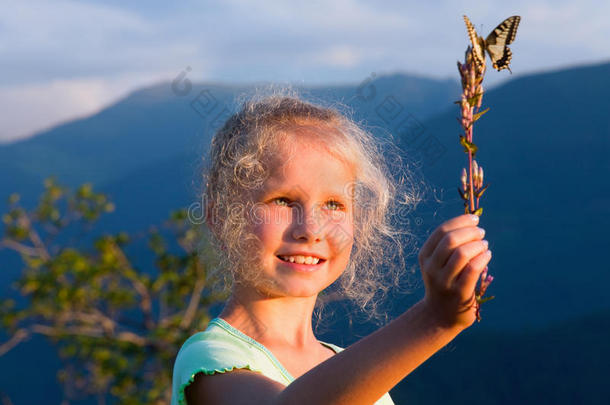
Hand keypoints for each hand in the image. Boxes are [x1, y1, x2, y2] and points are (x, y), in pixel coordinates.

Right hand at [417, 214, 491, 329]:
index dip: (460, 221)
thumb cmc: (444, 283)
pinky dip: (483, 258)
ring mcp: (444, 281)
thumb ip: (450, 245)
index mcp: (425, 256)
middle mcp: (432, 268)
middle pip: (450, 240)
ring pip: (462, 254)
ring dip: (477, 245)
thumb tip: (472, 223)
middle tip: (481, 232)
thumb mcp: (439, 263)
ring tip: (484, 245)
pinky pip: (472, 270)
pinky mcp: (459, 293)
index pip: (441, 231)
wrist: (440, 315)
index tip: (475, 219)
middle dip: (470, 232)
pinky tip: (487, 255)